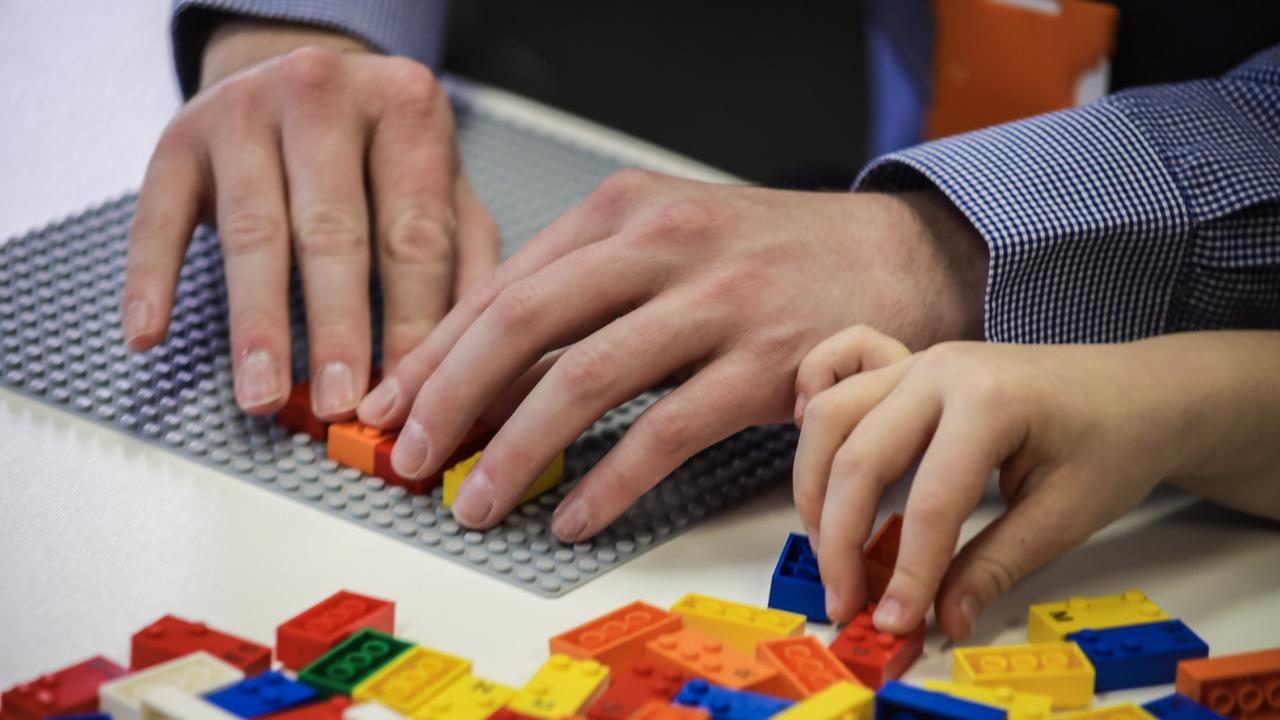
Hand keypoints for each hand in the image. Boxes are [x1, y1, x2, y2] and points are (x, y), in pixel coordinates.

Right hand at [121, 20, 498, 417]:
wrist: (303, 79)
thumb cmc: (384, 155)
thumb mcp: (445, 190)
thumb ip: (465, 267)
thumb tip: (467, 366)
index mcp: (406, 108)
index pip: (415, 232)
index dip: (414, 321)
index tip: (410, 394)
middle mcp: (324, 95)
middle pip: (333, 230)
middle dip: (338, 327)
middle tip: (340, 404)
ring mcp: (243, 111)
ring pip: (252, 231)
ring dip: (257, 323)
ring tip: (263, 394)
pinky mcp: (179, 137)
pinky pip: (160, 216)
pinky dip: (153, 279)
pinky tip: (150, 336)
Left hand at [355, 171, 988, 541]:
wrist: (899, 254)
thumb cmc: (772, 254)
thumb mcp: (671, 236)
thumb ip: (588, 286)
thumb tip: (488, 366)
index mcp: (626, 206)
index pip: (504, 282)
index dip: (436, 351)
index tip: (392, 404)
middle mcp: (663, 241)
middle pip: (524, 320)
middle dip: (451, 396)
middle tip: (409, 457)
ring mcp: (717, 301)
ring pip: (584, 378)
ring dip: (515, 450)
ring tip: (476, 501)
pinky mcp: (765, 363)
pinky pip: (664, 432)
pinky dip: (609, 482)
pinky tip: (574, 516)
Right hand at [793, 331, 1192, 638]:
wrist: (1137, 389)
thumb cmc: (1112, 444)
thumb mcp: (1066, 515)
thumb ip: (996, 565)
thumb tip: (945, 619)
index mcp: (990, 401)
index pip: (930, 500)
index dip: (908, 571)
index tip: (896, 622)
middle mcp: (940, 370)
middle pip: (858, 455)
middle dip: (840, 537)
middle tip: (845, 600)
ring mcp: (918, 362)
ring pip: (829, 418)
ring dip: (813, 488)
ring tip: (827, 549)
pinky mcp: (907, 369)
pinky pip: (838, 393)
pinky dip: (819, 436)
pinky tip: (822, 478)